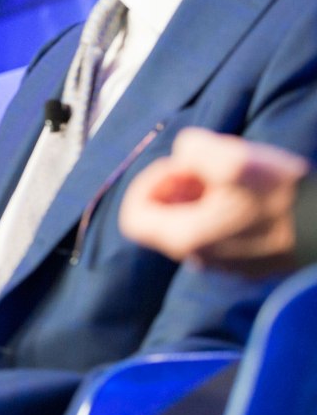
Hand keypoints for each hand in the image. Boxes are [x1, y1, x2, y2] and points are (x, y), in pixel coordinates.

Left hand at [119, 128, 308, 276]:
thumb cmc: (281, 195)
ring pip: (192, 226)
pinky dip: (222, 211)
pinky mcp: (250, 263)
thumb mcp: (232, 158)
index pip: (133, 217)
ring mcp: (225, 265)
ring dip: (200, 196)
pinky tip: (249, 194)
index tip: (179, 167)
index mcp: (184, 238)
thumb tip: (184, 155)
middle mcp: (199, 259)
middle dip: (176, 186)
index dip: (148, 184)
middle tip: (207, 166)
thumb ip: (192, 149)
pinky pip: (219, 235)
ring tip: (231, 176)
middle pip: (163, 220)